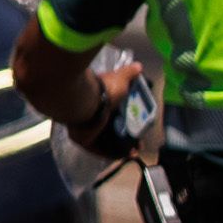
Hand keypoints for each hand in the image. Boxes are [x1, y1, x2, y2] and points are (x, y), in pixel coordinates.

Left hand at [83, 47, 159, 163]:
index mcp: (96, 101)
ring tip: (135, 150)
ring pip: (105, 140)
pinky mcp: (83, 140)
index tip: (138, 124)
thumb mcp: (120, 79)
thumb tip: (138, 66)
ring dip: (121, 146)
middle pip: (109, 128)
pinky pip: (99, 149)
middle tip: (138, 140)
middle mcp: (88, 115)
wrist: (84, 100)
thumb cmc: (102, 89)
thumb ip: (129, 74)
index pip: (111, 112)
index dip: (126, 119)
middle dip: (125, 136)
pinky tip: (126, 156)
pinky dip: (112, 153)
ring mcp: (84, 128)